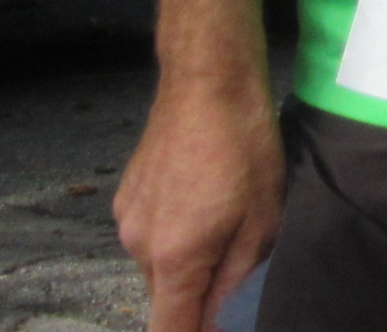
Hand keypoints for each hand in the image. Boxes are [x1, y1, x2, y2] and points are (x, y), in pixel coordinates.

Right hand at [115, 75, 285, 331]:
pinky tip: (204, 198)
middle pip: (165, 298)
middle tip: (239, 263)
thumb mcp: (261, 220)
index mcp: (172, 258)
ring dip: (189, 261)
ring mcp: (126, 218)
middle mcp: (136, 246)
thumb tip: (217, 323)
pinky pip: (151, 235)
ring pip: (159, 266)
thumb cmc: (245, 146)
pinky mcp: (125, 195)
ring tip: (225, 220)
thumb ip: (235, 281)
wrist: (207, 79)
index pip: (168, 331)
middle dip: (199, 295)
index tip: (219, 327)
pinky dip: (175, 233)